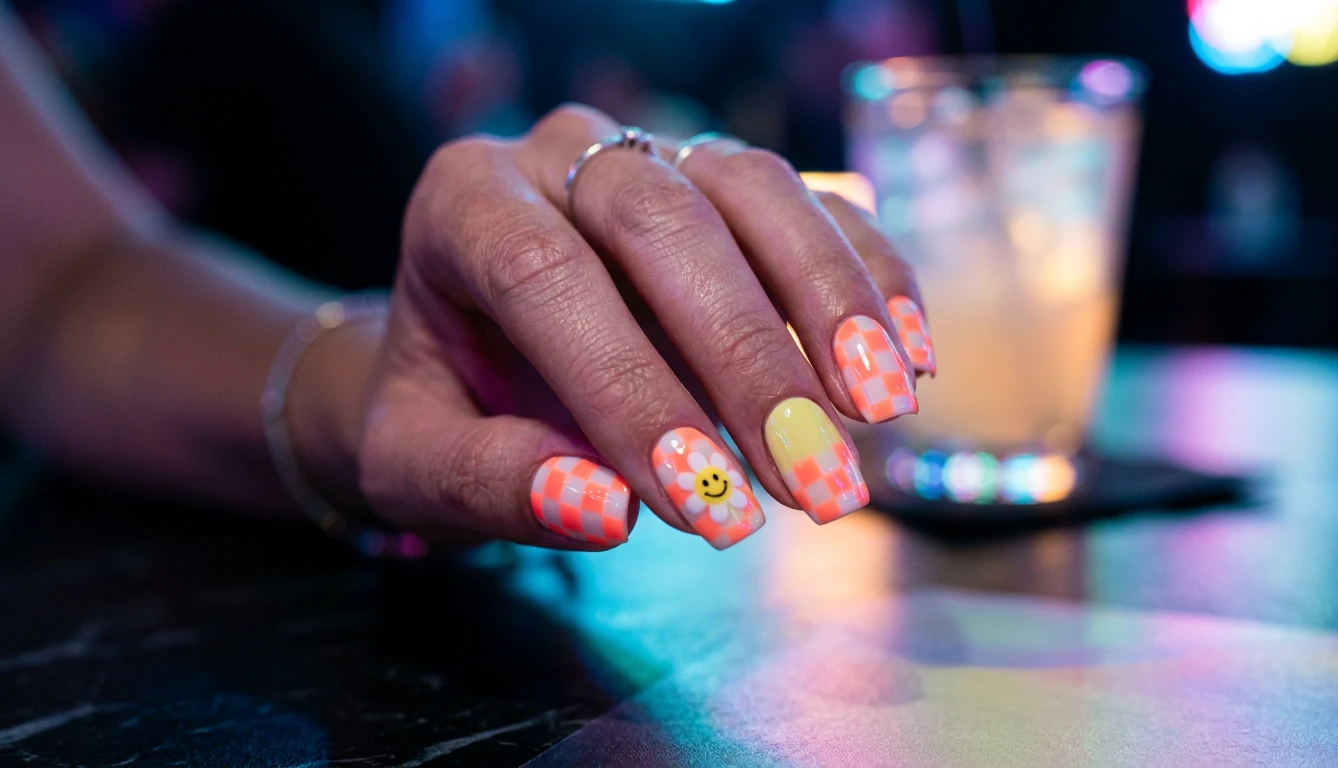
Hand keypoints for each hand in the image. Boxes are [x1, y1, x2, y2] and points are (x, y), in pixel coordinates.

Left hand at [303, 105, 934, 550]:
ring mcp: (659, 151)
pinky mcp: (734, 181)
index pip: (543, 274)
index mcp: (464, 203)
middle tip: (812, 485)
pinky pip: (817, 204)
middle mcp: (564, 155)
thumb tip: (602, 509)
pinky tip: (909, 365)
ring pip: (754, 189)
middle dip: (747, 359)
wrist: (474, 356)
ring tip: (878, 417)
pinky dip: (872, 277)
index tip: (704, 503)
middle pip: (662, 221)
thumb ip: (488, 482)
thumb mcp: (420, 463)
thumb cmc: (445, 408)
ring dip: (829, 306)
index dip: (627, 387)